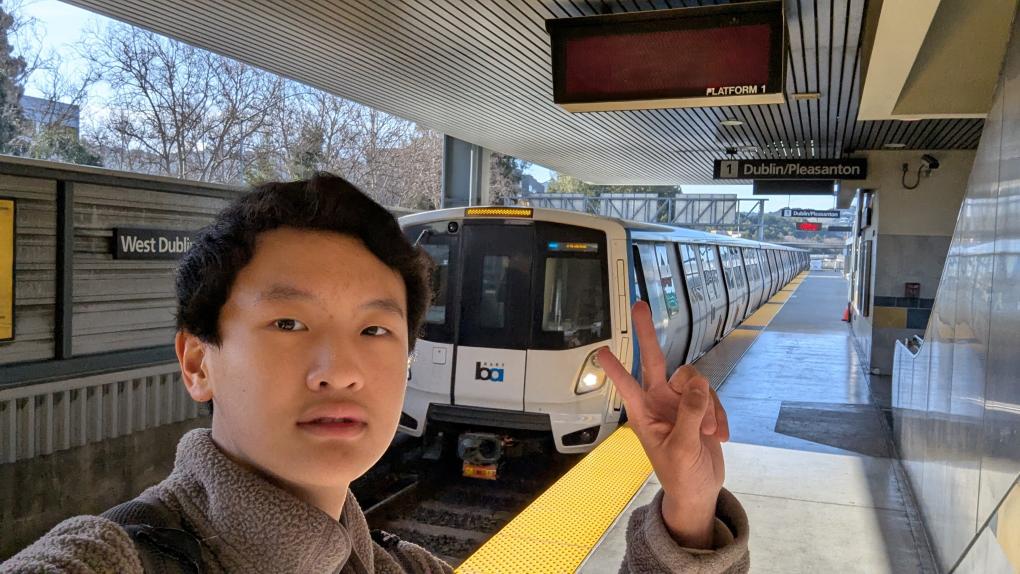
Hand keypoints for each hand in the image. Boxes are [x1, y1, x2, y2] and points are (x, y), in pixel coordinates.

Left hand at [597, 301, 729, 548]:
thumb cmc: (682, 475)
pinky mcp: (701, 405)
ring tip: (710, 433)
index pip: (627, 386)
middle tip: (640, 305)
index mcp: (644, 414)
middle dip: (648, 333)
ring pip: (695, 380)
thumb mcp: (683, 449)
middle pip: (654, 360)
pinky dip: (719, 414)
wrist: (701, 490)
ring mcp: (680, 401)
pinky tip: (720, 435)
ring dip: (708, 406)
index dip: (615, 369)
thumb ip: (690, 415)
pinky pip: (712, 395)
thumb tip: (699, 383)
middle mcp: (659, 401)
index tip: (600, 351)